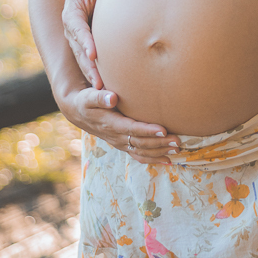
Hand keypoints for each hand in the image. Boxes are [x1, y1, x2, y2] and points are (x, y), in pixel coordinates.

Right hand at [58, 85, 180, 165]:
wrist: (80, 112)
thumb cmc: (87, 101)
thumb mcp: (89, 96)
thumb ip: (100, 97)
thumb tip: (113, 98)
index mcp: (110, 124)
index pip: (131, 129)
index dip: (147, 130)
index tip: (163, 129)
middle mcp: (116, 137)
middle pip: (140, 143)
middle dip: (159, 143)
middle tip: (177, 141)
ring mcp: (120, 143)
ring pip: (142, 151)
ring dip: (159, 152)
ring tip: (177, 149)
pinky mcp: (123, 145)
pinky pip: (139, 156)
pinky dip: (153, 159)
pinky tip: (168, 161)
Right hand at [62, 0, 106, 87]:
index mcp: (71, 16)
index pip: (78, 29)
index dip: (85, 42)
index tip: (93, 53)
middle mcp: (72, 32)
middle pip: (80, 52)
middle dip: (89, 69)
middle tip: (99, 85)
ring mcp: (78, 42)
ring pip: (85, 62)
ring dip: (94, 77)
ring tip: (104, 94)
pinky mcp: (87, 48)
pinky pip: (92, 64)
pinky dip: (99, 76)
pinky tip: (110, 90)